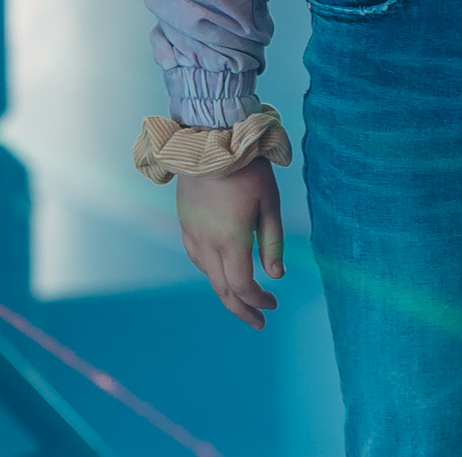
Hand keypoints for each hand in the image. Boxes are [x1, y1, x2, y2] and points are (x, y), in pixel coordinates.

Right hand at [176, 158, 284, 327]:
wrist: (209, 140)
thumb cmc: (247, 169)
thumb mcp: (269, 203)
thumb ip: (272, 242)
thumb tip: (276, 276)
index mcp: (230, 242)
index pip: (243, 286)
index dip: (258, 301)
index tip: (274, 305)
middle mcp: (207, 244)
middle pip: (222, 289)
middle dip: (241, 309)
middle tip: (258, 321)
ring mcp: (192, 235)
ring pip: (207, 276)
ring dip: (226, 291)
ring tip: (244, 297)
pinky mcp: (185, 224)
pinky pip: (197, 258)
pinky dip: (212, 272)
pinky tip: (222, 269)